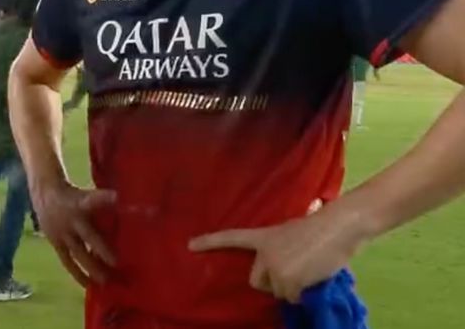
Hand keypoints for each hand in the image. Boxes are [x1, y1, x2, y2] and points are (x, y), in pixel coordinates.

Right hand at [32, 180, 116, 286]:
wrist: (43, 193)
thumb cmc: (73, 195)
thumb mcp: (86, 195)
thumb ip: (103, 205)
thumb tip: (126, 212)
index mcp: (79, 203)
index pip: (92, 200)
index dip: (104, 198)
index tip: (116, 197)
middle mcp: (70, 219)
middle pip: (88, 235)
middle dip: (101, 250)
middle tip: (116, 263)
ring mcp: (61, 232)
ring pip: (77, 253)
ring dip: (90, 269)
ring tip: (103, 282)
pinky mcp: (55, 242)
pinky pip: (67, 261)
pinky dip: (77, 274)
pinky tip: (88, 284)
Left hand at [188, 206, 369, 302]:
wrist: (337, 227)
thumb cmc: (320, 227)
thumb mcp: (290, 234)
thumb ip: (279, 248)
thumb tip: (282, 269)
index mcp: (263, 236)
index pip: (231, 237)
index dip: (210, 242)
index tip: (189, 245)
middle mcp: (264, 253)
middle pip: (256, 281)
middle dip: (271, 283)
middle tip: (292, 272)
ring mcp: (275, 268)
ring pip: (278, 292)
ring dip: (292, 288)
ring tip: (308, 270)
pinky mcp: (288, 281)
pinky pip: (292, 298)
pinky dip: (303, 294)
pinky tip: (313, 278)